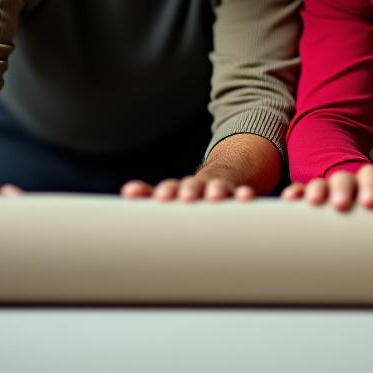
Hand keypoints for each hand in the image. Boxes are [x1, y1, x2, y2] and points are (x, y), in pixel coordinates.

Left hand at [120, 176, 255, 201]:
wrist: (225, 175)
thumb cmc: (191, 193)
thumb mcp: (172, 194)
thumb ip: (148, 194)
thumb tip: (126, 192)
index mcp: (180, 189)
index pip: (171, 188)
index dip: (166, 191)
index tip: (161, 197)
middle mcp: (199, 186)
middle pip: (193, 185)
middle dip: (190, 189)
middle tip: (186, 197)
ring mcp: (219, 187)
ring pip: (218, 186)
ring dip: (216, 188)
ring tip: (214, 195)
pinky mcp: (237, 192)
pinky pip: (241, 193)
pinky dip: (243, 194)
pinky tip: (246, 197)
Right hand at [280, 163, 372, 210]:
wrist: (349, 185)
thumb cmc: (372, 197)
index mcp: (367, 178)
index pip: (370, 176)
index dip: (370, 187)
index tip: (370, 203)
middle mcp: (345, 178)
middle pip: (343, 178)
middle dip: (342, 190)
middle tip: (341, 206)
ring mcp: (325, 184)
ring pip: (318, 183)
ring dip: (315, 190)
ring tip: (314, 204)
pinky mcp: (308, 193)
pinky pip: (299, 190)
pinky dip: (294, 194)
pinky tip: (290, 201)